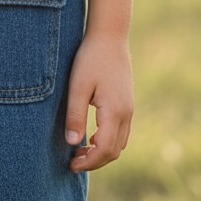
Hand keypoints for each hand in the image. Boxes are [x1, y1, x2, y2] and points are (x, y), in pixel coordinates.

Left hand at [65, 32, 133, 171]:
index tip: (70, 164)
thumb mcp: (77, 86)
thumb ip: (75, 115)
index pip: (104, 149)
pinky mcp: (127, 103)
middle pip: (114, 151)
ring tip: (79, 151)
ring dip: (101, 152)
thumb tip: (72, 144)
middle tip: (72, 161)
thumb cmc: (90, 59)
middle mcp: (126, 113)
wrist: (110, 36)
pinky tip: (90, 137)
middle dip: (94, 161)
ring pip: (120, 143)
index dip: (88, 162)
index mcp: (114, 111)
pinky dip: (107, 141)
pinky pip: (121, 132)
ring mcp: (129, 109)